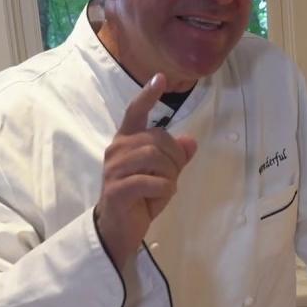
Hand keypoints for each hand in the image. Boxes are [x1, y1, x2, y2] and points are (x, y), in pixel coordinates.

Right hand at [94, 73, 196, 263]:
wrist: (119, 228)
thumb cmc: (140, 197)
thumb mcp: (164, 175)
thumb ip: (176, 157)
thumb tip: (191, 141)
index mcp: (126, 141)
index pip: (136, 112)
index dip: (148, 95)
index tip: (161, 78)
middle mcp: (117, 149)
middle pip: (158, 139)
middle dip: (174, 158)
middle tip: (171, 178)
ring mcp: (114, 168)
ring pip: (156, 158)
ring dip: (169, 175)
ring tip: (165, 188)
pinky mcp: (117, 188)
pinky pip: (153, 181)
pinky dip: (164, 190)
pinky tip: (159, 197)